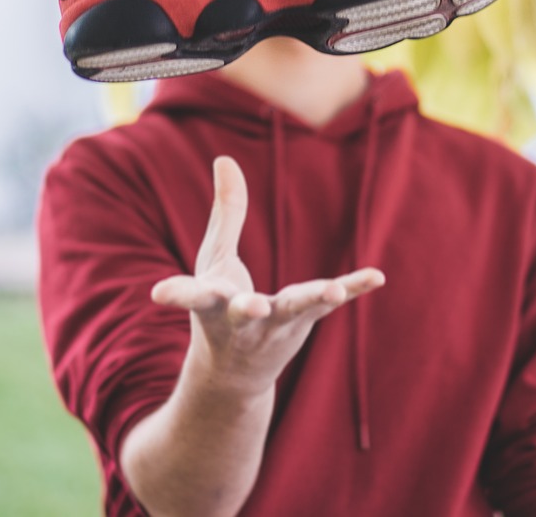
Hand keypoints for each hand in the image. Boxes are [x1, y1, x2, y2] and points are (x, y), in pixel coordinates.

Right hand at [152, 156, 384, 397]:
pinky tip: (377, 277)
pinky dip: (353, 288)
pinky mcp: (303, 323)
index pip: (191, 297)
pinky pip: (329, 305)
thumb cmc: (218, 308)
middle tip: (253, 306)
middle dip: (248, 309)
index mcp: (211, 303)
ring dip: (312, 300)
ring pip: (293, 311)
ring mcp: (275, 326)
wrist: (234, 376)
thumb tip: (224, 158)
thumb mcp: (215, 261)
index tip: (158, 294)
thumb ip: (225, 211)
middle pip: (245, 312)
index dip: (176, 294)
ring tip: (333, 292)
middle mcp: (242, 320)